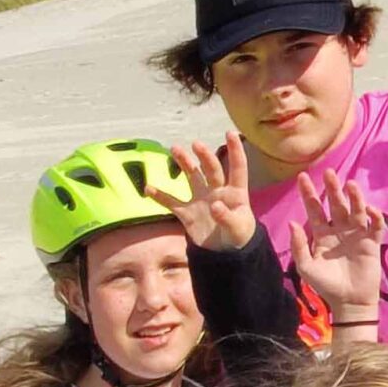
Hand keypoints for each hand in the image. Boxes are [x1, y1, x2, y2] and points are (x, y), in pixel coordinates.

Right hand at [155, 131, 259, 250]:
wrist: (225, 253)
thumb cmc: (238, 237)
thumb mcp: (238, 229)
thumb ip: (228, 218)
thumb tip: (216, 205)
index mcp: (235, 193)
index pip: (237, 168)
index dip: (235, 151)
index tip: (230, 133)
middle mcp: (217, 191)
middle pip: (211, 170)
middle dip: (204, 156)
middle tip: (196, 144)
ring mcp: (201, 200)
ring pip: (191, 177)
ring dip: (184, 163)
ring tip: (175, 149)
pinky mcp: (187, 213)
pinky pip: (171, 202)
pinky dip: (160, 196)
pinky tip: (148, 189)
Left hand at [288, 169, 384, 329]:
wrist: (348, 302)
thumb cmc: (326, 285)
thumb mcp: (306, 267)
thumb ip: (299, 246)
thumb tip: (293, 222)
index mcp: (322, 234)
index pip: (315, 209)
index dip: (309, 193)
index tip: (302, 177)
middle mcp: (339, 230)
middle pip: (336, 204)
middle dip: (333, 188)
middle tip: (329, 172)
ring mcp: (357, 235)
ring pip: (356, 210)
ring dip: (354, 197)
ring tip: (350, 184)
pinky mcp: (372, 243)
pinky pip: (375, 226)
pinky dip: (375, 217)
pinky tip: (370, 210)